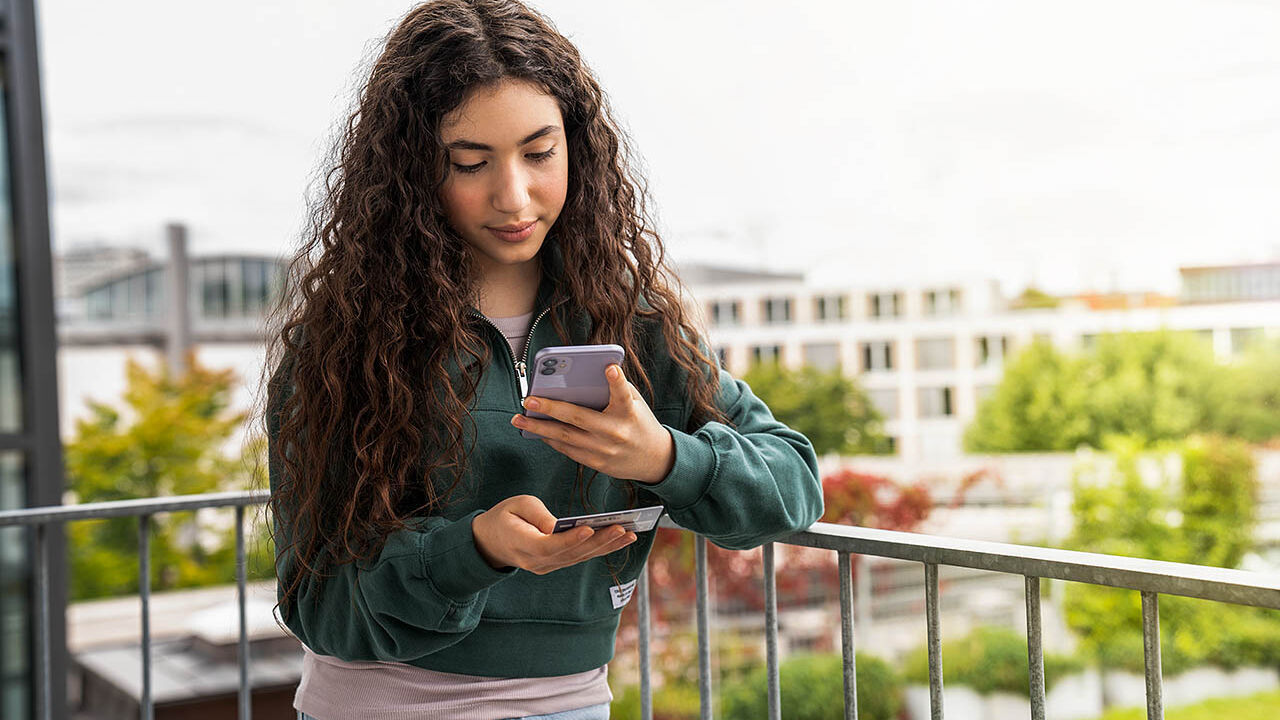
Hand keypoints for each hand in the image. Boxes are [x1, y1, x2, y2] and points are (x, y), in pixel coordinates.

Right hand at [472, 495, 636, 572]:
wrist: (491, 543)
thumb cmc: (505, 518)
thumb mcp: (515, 506)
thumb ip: (535, 514)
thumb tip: (555, 525)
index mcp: (523, 545)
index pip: (549, 546)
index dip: (570, 540)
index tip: (589, 528)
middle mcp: (537, 562)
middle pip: (571, 554)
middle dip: (598, 542)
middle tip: (622, 529)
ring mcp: (548, 566)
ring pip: (580, 558)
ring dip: (606, 546)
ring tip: (629, 534)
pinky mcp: (557, 564)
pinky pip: (580, 557)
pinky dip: (600, 548)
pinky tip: (620, 539)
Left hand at [511, 364, 675, 484]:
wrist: (652, 459)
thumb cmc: (639, 423)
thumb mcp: (635, 403)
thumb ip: (615, 389)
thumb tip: (584, 375)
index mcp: (629, 412)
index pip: (623, 394)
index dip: (616, 381)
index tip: (609, 368)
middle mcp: (615, 432)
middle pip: (578, 418)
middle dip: (550, 409)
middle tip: (528, 400)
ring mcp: (603, 449)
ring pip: (565, 437)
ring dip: (539, 427)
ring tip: (518, 418)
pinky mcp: (595, 462)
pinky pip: (567, 449)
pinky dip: (549, 438)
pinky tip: (535, 430)